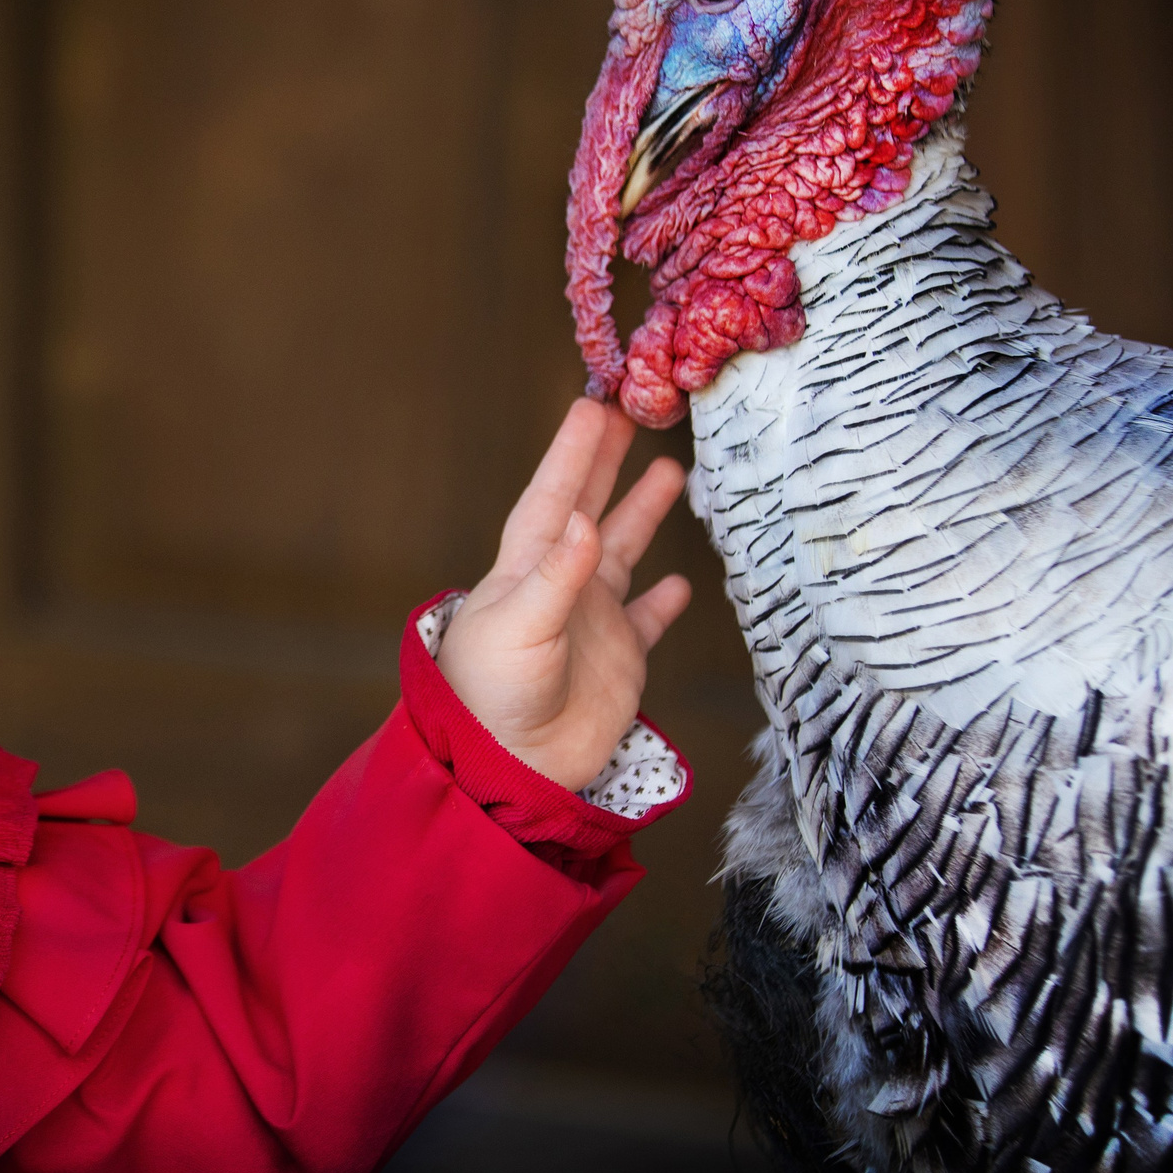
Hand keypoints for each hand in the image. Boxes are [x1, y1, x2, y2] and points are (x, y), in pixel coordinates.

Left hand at [434, 399, 692, 790]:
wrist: (507, 767)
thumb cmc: (493, 693)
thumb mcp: (521, 625)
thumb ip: (556, 575)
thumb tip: (585, 519)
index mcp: (524, 568)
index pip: (551, 496)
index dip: (572, 452)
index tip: (592, 405)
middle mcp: (558, 585)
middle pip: (586, 509)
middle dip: (606, 464)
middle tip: (630, 414)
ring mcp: (589, 621)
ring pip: (622, 553)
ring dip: (642, 515)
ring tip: (670, 473)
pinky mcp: (617, 661)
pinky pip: (645, 621)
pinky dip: (662, 602)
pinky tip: (679, 583)